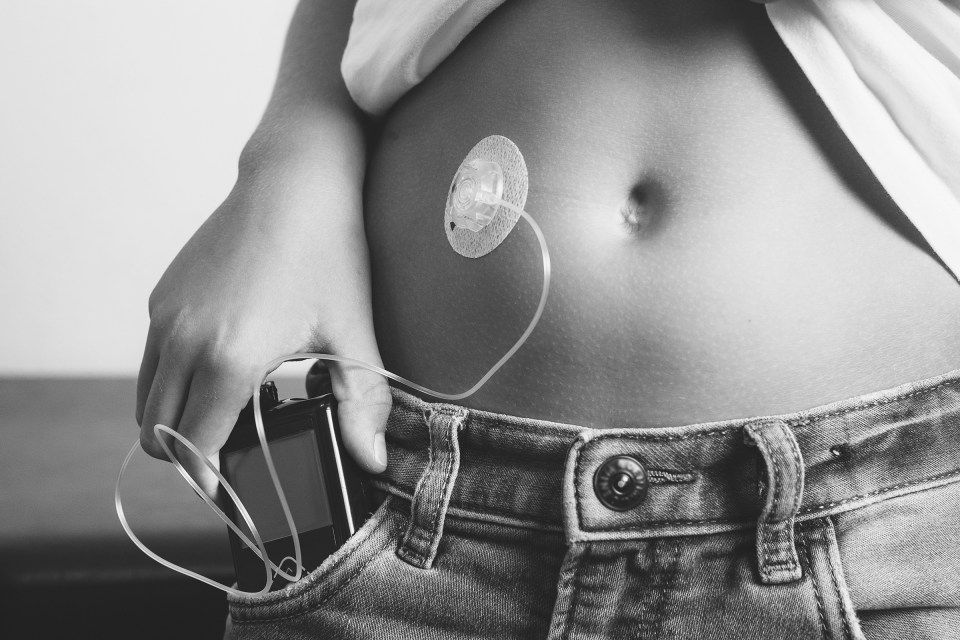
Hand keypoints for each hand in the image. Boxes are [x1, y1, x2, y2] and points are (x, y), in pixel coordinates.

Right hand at [136, 172, 390, 498]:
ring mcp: (165, 317)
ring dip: (176, 421)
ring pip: (147, 401)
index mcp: (228, 359)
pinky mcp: (162, 297)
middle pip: (157, 436)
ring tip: (228, 415)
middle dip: (190, 456)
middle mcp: (183, 341)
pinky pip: (152, 362)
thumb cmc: (327, 253)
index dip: (211, 480)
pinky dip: (172, 382)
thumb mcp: (351, 331)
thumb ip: (361, 402)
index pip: (194, 449)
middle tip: (233, 456)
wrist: (294, 182)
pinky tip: (221, 368)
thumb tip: (372, 460)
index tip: (233, 490)